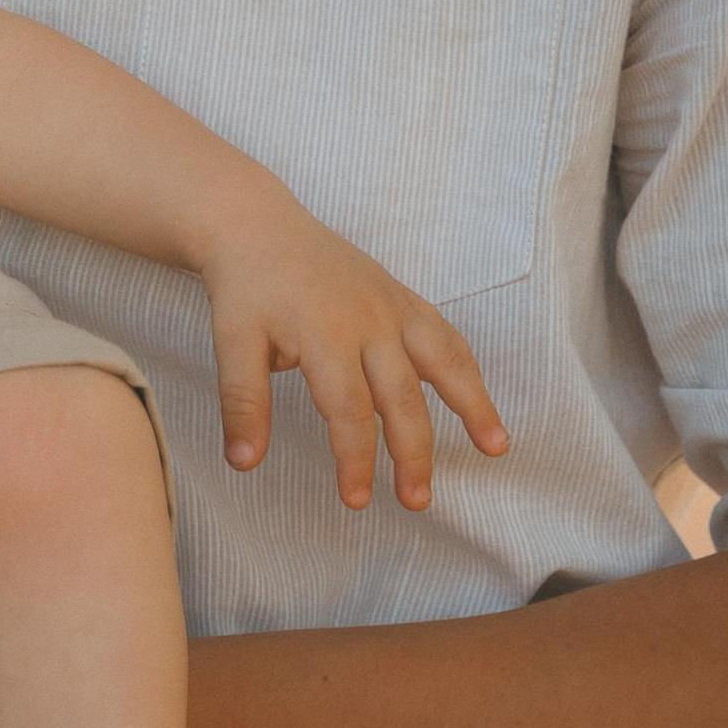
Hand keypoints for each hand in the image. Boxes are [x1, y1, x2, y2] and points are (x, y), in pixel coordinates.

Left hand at [200, 209, 509, 509]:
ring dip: (473, 406)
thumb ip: (241, 404)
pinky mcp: (403, 297)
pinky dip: (467, 369)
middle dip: (413, 454)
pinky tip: (479, 401)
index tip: (355, 501)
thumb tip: (242, 465)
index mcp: (326, 335)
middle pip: (402, 398)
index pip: (349, 412)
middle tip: (415, 501)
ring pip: (445, 361)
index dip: (355, 460)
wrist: (256, 225)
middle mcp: (371, 321)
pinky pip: (445, 336)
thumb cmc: (245, 289)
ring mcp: (393, 306)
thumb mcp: (231, 343)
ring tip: (496, 449)